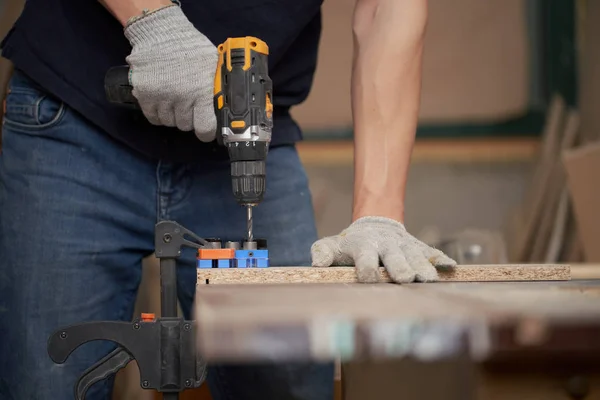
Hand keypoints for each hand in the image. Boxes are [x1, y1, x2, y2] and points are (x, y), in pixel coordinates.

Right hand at [124, 5, 217, 141]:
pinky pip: (153, 117)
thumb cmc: (190, 47)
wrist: (161, 32)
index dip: (207, 132)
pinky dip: (158, 114)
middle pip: (185, 126)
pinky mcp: (144, 95)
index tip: (207, 131)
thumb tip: (229, 106)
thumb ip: (218, 87)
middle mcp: (181, 97)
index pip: (205, 128)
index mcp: (201, 91)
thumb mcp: (213, 65)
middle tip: (191, 107)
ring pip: (169, 122)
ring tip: (176, 101)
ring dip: (174, 116)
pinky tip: (164, 102)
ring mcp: (160, 97)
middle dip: (190, 119)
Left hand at [310, 216, 455, 282]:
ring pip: (415, 256)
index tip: (368, 279)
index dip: (366, 269)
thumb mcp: (332, 245)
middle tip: (405, 278)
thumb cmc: (350, 244)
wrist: (374, 224)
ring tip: (429, 279)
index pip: (365, 259)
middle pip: (395, 257)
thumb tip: (316, 264)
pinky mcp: (419, 247)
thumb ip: (322, 252)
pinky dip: (440, 259)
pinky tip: (451, 267)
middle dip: (399, 267)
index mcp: (364, 246)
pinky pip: (431, 252)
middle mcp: (387, 246)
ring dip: (422, 267)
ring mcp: (405, 246)